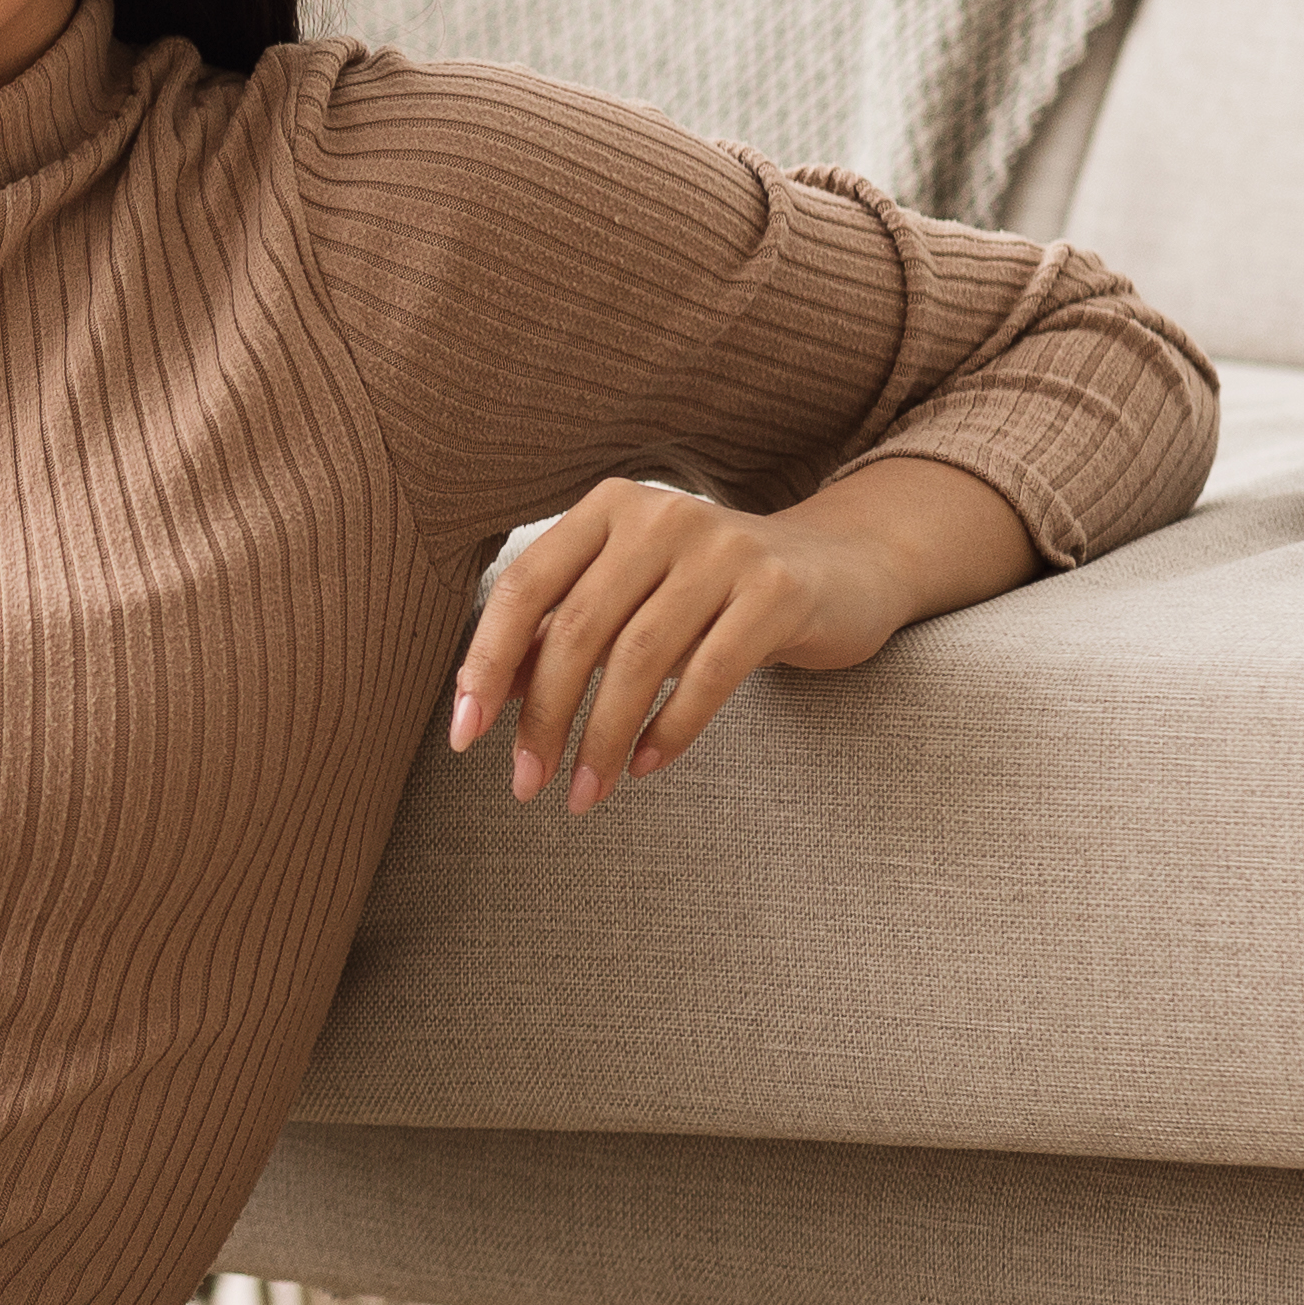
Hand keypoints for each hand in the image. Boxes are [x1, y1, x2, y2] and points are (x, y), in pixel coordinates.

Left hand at [447, 478, 916, 817]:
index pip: (525, 587)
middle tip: (525, 786)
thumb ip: (561, 632)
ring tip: (582, 796)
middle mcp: (660, 517)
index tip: (463, 735)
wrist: (840, 569)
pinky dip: (669, 732)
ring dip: (600, 739)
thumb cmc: (709, 595)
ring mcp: (724, 549)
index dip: (486, 663)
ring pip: (638, 659)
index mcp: (608, 509)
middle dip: (542, 719)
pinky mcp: (778, 592)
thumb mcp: (630, 600)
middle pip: (577, 630)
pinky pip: (708, 676)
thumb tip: (485, 696)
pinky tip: (643, 768)